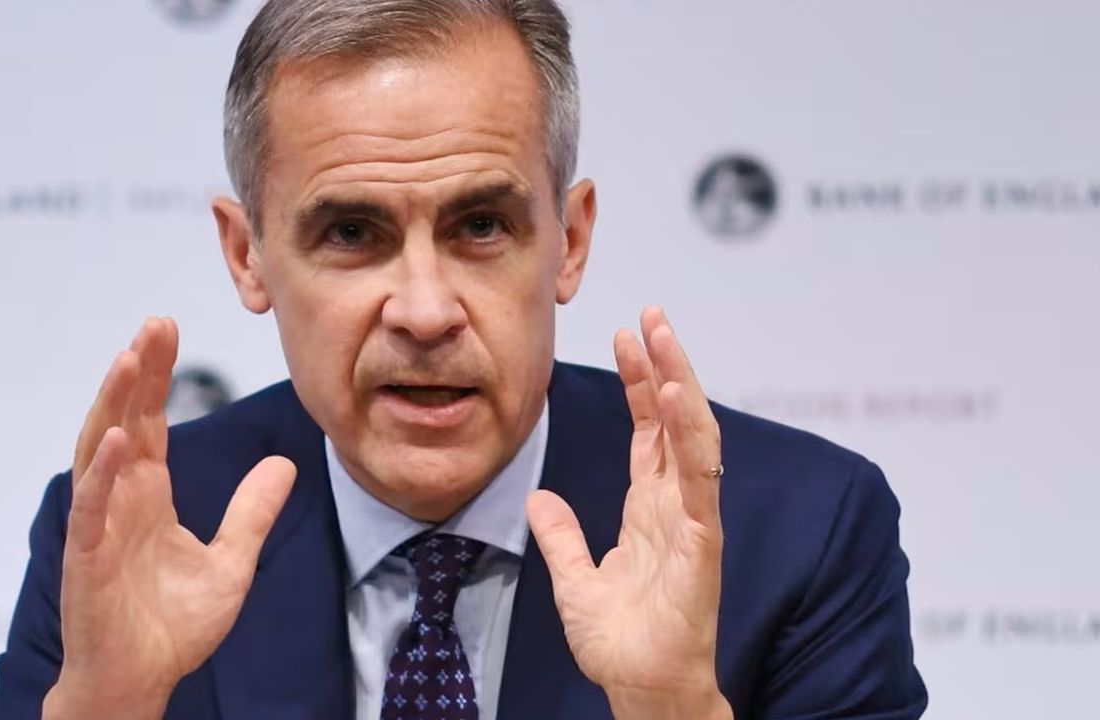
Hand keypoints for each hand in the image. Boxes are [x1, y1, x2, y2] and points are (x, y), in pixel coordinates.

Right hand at [43, 318, 295, 719]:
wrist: (140, 683)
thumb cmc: (173, 628)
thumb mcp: (232, 562)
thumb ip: (252, 512)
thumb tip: (285, 465)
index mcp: (147, 496)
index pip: (150, 422)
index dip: (157, 377)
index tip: (168, 329)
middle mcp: (119, 500)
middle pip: (124, 421)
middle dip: (137, 371)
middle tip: (155, 322)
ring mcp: (99, 526)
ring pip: (100, 452)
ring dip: (113, 405)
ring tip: (129, 358)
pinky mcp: (87, 559)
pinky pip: (91, 508)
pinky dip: (102, 473)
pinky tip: (119, 438)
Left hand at [526, 307, 730, 719]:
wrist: (641, 689)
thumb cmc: (621, 643)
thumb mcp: (574, 579)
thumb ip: (561, 536)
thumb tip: (538, 498)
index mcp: (651, 509)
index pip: (650, 431)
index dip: (641, 383)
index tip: (627, 336)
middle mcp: (676, 505)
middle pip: (674, 420)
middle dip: (664, 364)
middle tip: (649, 313)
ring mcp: (692, 520)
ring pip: (693, 436)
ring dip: (679, 381)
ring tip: (662, 334)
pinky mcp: (701, 542)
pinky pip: (698, 479)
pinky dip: (689, 435)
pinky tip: (674, 395)